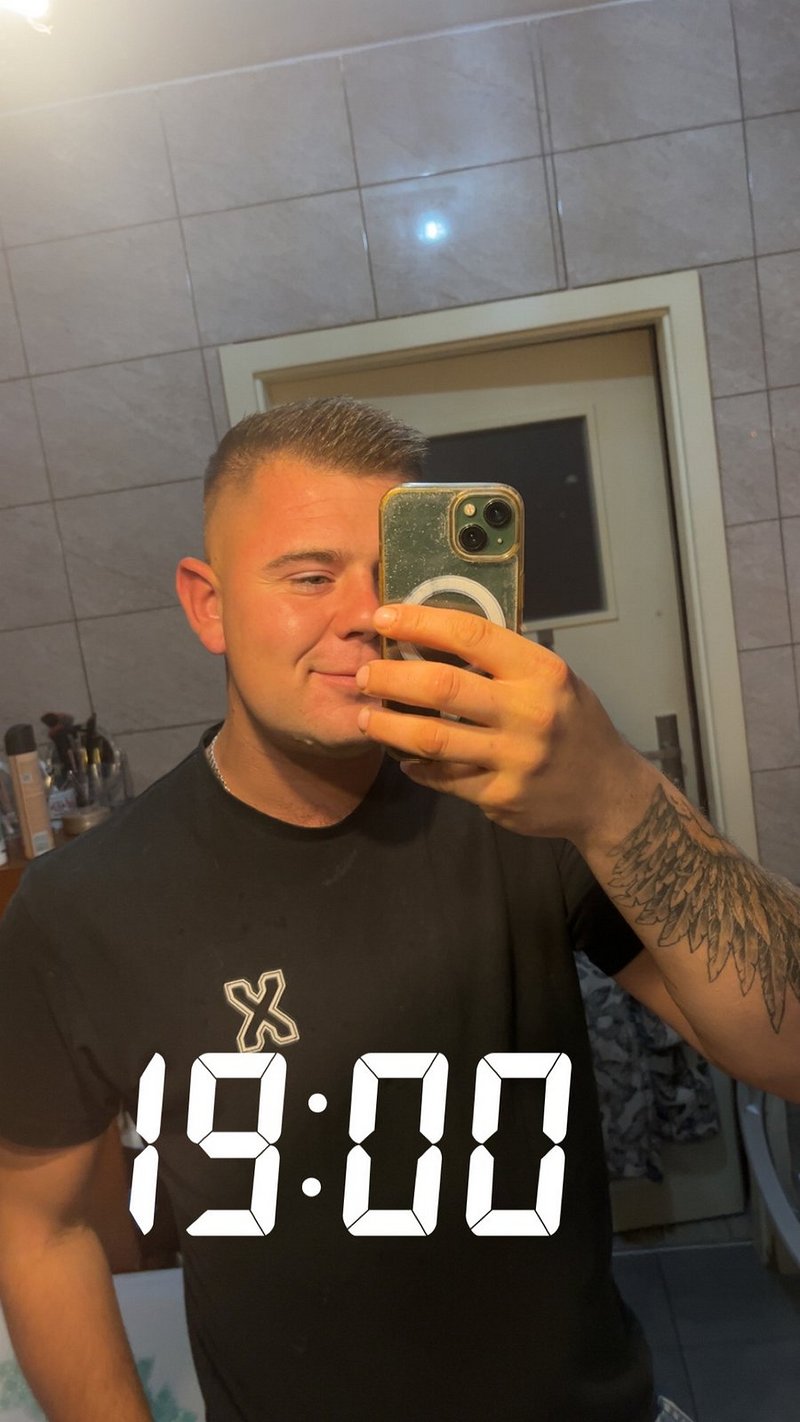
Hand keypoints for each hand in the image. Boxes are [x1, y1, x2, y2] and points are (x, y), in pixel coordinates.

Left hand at [355, 603, 648, 847]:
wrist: (607, 793)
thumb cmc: (572, 725)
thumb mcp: (552, 681)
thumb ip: (502, 663)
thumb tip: (432, 636)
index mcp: (541, 671)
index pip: (471, 634)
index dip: (420, 621)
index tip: (384, 617)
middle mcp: (529, 712)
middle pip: (442, 687)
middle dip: (391, 679)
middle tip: (363, 675)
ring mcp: (514, 758)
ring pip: (432, 739)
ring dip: (389, 727)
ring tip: (365, 717)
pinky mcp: (500, 796)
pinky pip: (443, 778)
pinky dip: (415, 766)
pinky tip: (402, 756)